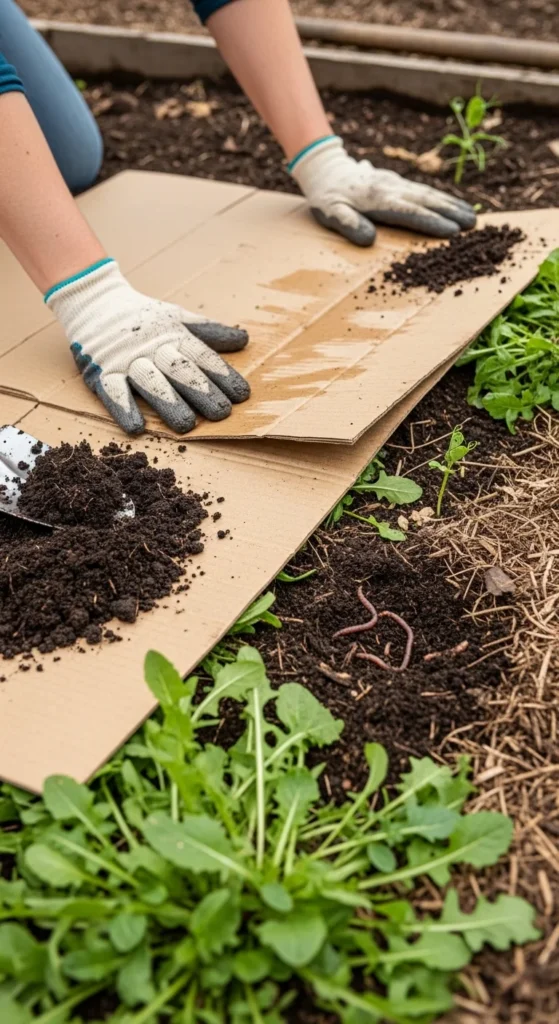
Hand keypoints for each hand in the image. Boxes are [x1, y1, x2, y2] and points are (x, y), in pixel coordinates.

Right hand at [46, 259, 249, 434]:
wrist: (93, 299)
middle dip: (201, 391)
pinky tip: (136, 427)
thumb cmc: (141, 316)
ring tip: (187, 425)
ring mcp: (126, 361)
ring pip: (150, 382)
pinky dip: (124, 409)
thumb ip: (208, 333)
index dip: (222, 374)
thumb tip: (244, 340)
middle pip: (180, 370)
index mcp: (172, 336)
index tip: (241, 394)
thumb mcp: (176, 318)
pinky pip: (113, 391)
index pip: (201, 356)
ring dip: (169, 403)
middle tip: (222, 413)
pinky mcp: (101, 372)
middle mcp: (152, 348)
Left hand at [290, 136, 475, 245]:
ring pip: (429, 194)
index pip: (409, 212)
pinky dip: (442, 198)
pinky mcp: (399, 182)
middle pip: (426, 200)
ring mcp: (397, 183)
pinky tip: (455, 205)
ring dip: (452, 204)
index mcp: (378, 199)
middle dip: (451, 212)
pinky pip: (424, 191)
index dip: (431, 222)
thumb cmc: (327, 198)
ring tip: (472, 216)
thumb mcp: (330, 213)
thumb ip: (348, 224)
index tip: (452, 231)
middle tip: (473, 225)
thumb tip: (370, 240)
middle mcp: (392, 188)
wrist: (326, 170)